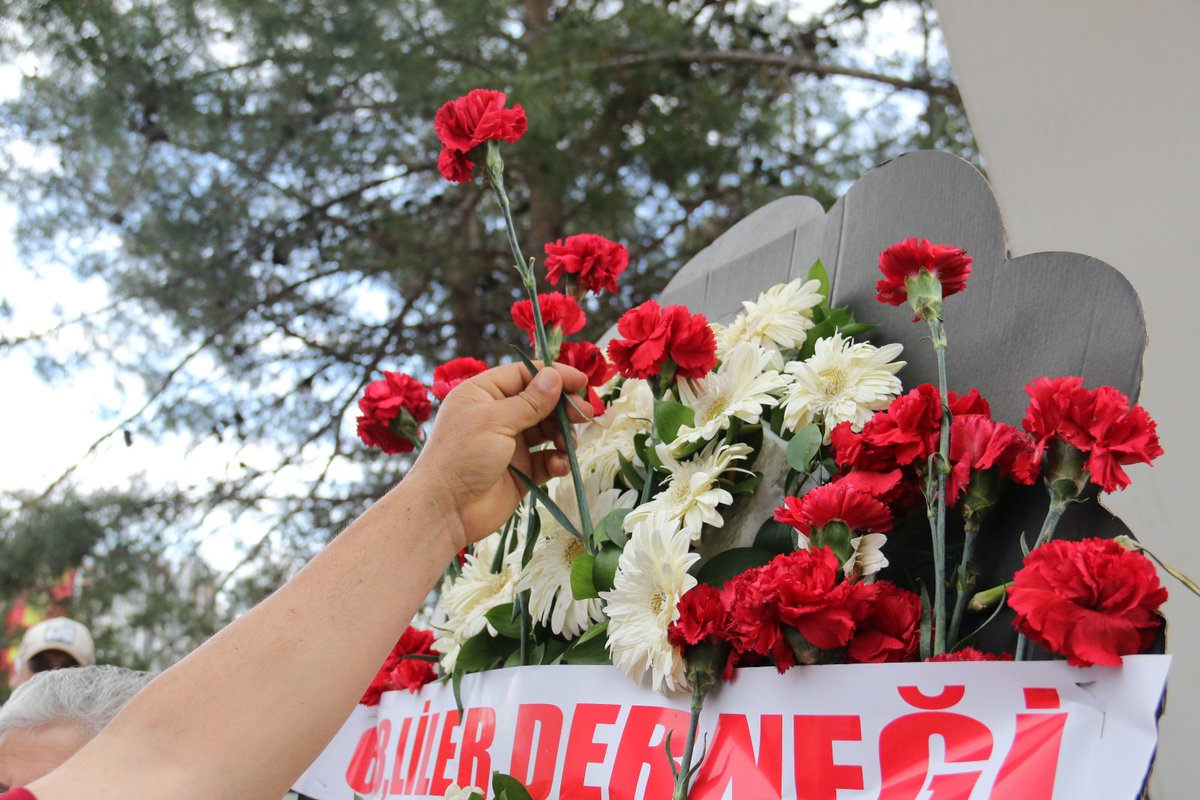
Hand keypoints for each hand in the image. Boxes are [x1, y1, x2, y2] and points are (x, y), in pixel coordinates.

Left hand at [408, 361, 590, 548]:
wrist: (444, 510)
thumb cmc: (461, 457)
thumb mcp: (495, 421)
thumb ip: (530, 401)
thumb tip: (555, 376)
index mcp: (483, 394)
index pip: (524, 375)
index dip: (554, 376)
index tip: (581, 382)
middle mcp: (497, 415)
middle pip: (540, 402)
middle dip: (563, 408)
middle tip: (585, 414)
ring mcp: (510, 444)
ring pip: (547, 431)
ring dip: (562, 435)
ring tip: (568, 444)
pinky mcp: (521, 471)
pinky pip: (546, 459)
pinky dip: (556, 460)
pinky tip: (558, 465)